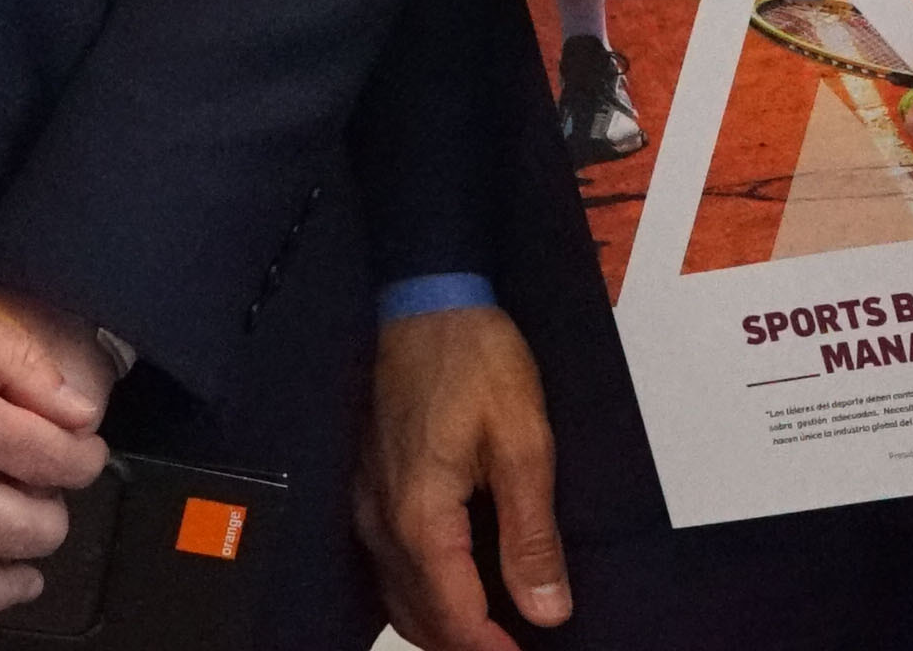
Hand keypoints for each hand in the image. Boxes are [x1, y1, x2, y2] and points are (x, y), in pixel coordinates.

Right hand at [355, 304, 568, 649]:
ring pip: (399, 596)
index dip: (494, 650)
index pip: (454, 617)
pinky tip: (460, 580)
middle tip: (519, 644)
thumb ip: (531, 534)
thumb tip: (547, 608)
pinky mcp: (365, 487)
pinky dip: (424, 589)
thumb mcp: (524, 442)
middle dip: (468, 643)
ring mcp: (366, 506)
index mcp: (420, 518)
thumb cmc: (475, 358)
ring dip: (444, 621)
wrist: (425, 297)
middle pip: (419, 617)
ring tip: (499, 622)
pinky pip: (388, 564)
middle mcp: (381, 523)